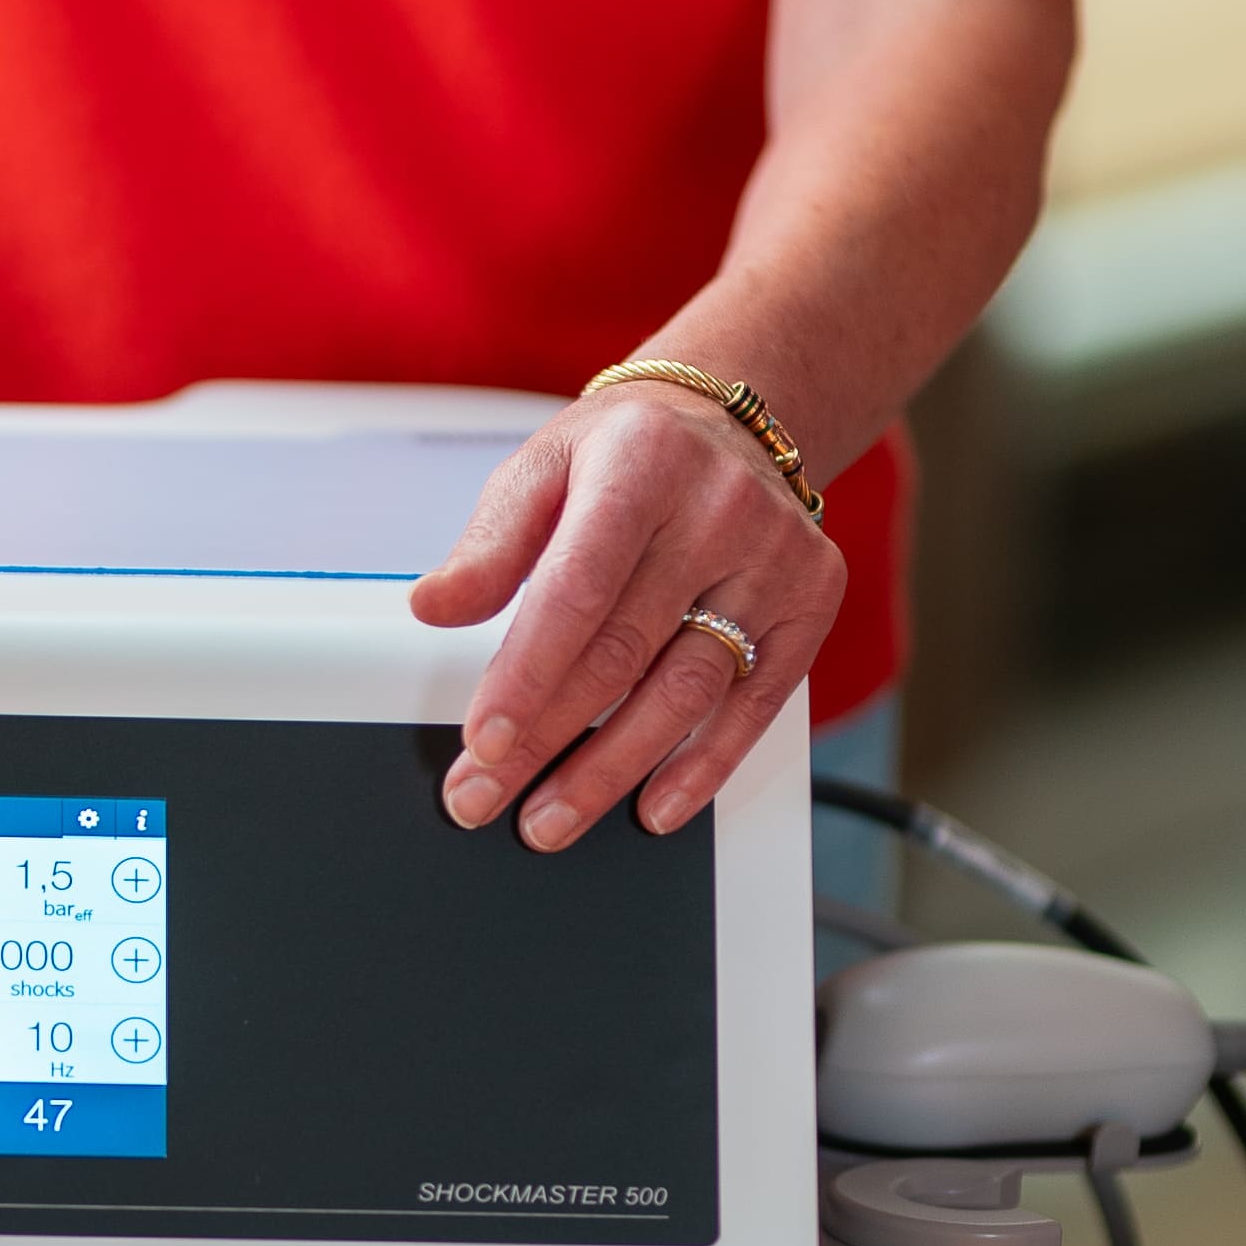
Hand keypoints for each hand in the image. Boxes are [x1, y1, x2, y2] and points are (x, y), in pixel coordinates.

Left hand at [406, 381, 847, 849]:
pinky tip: (654, 807)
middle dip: (546, 740)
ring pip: (686, 691)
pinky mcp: (810, 601)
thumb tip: (435, 607)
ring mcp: (774, 558)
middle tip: (487, 794)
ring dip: (612, 771)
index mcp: (642, 462)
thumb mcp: (543, 468)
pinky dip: (702, 767)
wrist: (723, 427)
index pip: (578, 589)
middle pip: (623, 653)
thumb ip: (489, 546)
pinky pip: (755, 703)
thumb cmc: (625, 454)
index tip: (485, 741)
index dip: (527, 675)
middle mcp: (719, 509)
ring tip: (550, 818)